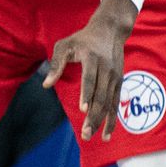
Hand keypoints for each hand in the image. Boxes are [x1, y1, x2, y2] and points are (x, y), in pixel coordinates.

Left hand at [44, 0, 137, 140]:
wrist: (110, 30)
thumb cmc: (82, 38)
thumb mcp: (64, 45)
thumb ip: (55, 64)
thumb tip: (46, 84)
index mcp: (92, 59)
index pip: (89, 79)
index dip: (86, 94)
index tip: (82, 109)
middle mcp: (106, 69)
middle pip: (101, 96)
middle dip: (93, 116)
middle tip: (85, 133)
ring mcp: (115, 76)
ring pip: (109, 102)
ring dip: (102, 121)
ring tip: (94, 137)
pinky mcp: (119, 82)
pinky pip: (116, 103)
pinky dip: (112, 119)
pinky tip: (107, 133)